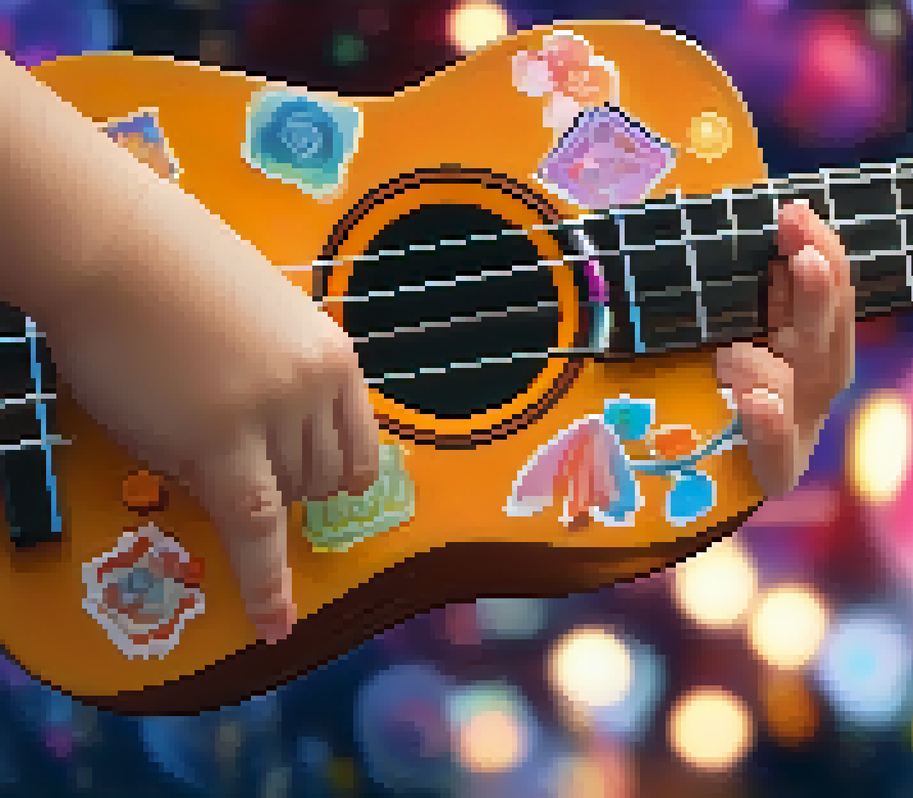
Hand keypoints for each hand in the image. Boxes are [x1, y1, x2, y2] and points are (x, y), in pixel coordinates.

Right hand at [41, 181, 379, 643]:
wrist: (113, 244)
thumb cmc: (170, 269)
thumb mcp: (257, 318)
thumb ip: (279, 376)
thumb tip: (274, 439)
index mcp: (334, 356)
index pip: (357, 449)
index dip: (331, 479)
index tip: (313, 495)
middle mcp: (318, 388)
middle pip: (319, 480)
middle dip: (277, 481)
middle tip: (214, 438)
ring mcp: (275, 415)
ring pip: (281, 499)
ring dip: (242, 489)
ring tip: (182, 426)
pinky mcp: (221, 443)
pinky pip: (255, 530)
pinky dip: (266, 584)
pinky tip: (274, 624)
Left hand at [714, 200, 855, 497]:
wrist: (687, 471)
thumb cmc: (702, 381)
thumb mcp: (721, 322)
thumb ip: (738, 286)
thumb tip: (747, 224)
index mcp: (808, 337)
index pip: (827, 291)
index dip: (818, 252)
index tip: (793, 212)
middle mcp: (814, 380)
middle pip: (826, 335)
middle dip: (816, 293)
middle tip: (801, 253)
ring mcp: (801, 427)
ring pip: (804, 390)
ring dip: (774, 363)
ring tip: (733, 354)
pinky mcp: (778, 472)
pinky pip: (779, 455)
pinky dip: (771, 428)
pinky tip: (756, 404)